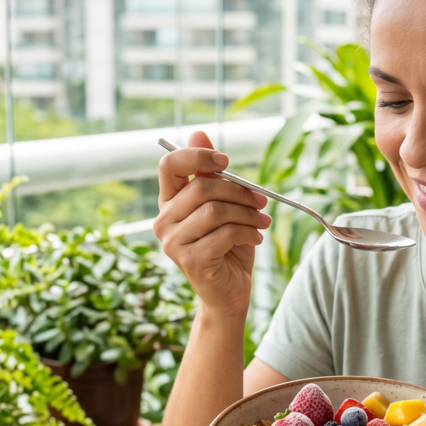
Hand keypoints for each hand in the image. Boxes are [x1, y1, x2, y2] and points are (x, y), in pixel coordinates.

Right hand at [154, 131, 270, 318]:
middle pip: (201, 188)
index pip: (169, 164)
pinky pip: (224, 234)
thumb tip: (199, 132)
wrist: (229, 292)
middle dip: (239, 192)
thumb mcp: (223, 205)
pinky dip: (248, 233)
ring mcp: (173, 242)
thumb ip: (212, 175)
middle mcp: (163, 220)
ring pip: (215, 211)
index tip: (226, 162)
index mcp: (169, 202)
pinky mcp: (189, 261)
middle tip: (261, 202)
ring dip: (248, 215)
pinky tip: (256, 238)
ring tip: (262, 223)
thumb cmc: (227, 246)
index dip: (197, 156)